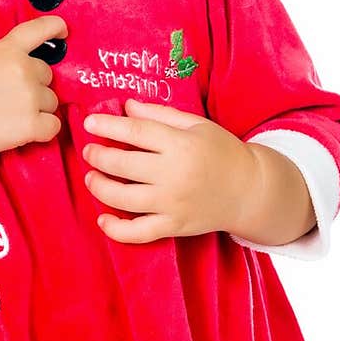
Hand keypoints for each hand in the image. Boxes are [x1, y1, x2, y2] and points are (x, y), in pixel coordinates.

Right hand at [0, 4, 66, 160]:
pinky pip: (53, 126)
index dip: (56, 27)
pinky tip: (26, 129)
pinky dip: (44, 129)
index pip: (40, 30)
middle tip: (7, 93)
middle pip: (46, 74)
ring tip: (11, 113)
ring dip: (38, 106)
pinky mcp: (30, 126)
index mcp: (9, 49)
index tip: (63, 30)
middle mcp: (24, 71)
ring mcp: (29, 99)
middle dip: (32, 82)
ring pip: (51, 100)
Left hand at [81, 97, 260, 242]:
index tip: (90, 122)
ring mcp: (173, 203)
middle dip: (98, 156)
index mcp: (181, 144)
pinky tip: (103, 219)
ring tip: (91, 177)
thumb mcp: (196, 125)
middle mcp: (175, 174)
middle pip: (123, 164)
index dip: (108, 126)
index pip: (136, 131)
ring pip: (124, 198)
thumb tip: (126, 107)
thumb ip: (159, 115)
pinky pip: (139, 233)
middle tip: (89, 151)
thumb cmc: (221, 152)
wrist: (250, 190)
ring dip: (99, 187)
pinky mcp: (174, 226)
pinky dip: (116, 229)